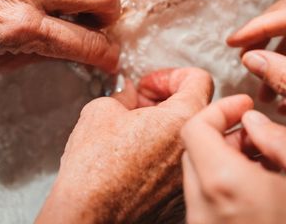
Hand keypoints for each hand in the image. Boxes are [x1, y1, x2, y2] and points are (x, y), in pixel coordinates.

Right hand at [37, 68, 213, 223]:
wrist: (87, 215)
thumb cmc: (93, 168)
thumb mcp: (102, 109)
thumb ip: (125, 93)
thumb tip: (130, 94)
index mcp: (183, 119)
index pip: (198, 79)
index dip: (169, 75)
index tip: (150, 85)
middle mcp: (194, 148)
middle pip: (196, 109)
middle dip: (167, 101)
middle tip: (140, 106)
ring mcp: (188, 175)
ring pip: (188, 138)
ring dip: (165, 129)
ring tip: (134, 132)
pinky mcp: (178, 196)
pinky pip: (179, 165)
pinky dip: (162, 155)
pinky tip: (135, 158)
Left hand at [181, 96, 285, 223]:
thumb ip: (277, 136)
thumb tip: (253, 123)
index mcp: (224, 186)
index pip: (193, 129)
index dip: (219, 109)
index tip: (242, 105)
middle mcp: (204, 212)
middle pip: (194, 153)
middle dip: (223, 135)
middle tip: (257, 135)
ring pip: (200, 179)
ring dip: (226, 161)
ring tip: (266, 164)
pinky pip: (209, 205)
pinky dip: (227, 186)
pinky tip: (262, 190)